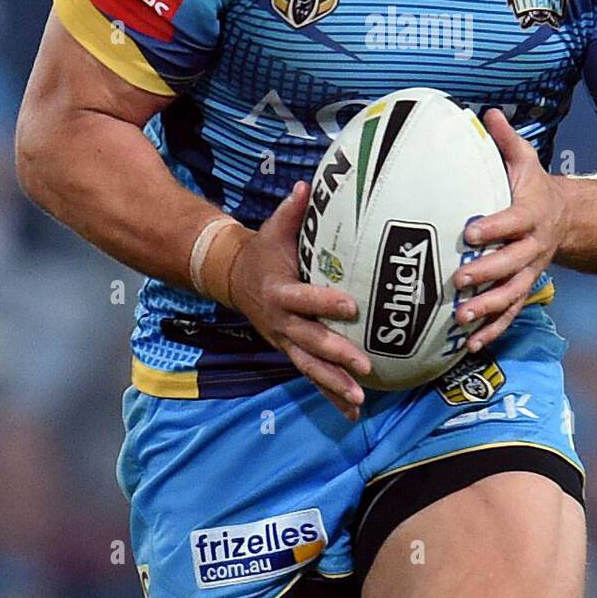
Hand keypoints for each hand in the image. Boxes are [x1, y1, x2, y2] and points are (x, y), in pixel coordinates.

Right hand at [229, 181, 370, 420]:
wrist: (233, 278)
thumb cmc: (264, 250)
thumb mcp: (274, 229)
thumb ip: (292, 211)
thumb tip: (307, 186)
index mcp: (279, 291)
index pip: (303, 299)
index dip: (324, 303)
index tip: (351, 306)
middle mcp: (281, 321)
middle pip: (309, 341)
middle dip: (335, 355)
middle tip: (363, 365)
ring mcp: (285, 340)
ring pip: (309, 366)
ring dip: (334, 384)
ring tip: (359, 397)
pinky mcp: (290, 351)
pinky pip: (311, 376)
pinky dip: (331, 395)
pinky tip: (353, 412)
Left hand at [451, 109, 566, 352]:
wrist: (570, 220)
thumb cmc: (535, 188)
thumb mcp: (527, 161)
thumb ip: (506, 140)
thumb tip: (486, 111)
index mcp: (531, 214)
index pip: (512, 222)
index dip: (494, 227)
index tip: (470, 232)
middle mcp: (532, 247)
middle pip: (511, 264)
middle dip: (487, 274)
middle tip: (460, 280)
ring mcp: (529, 272)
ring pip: (512, 295)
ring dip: (488, 309)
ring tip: (462, 319)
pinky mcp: (524, 290)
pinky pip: (510, 313)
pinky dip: (493, 330)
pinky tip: (471, 345)